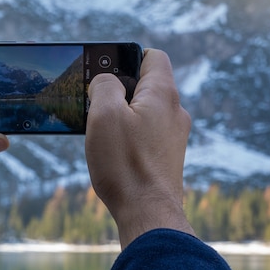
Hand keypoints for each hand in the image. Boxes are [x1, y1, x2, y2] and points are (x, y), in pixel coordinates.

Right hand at [85, 48, 193, 248]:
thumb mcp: (104, 114)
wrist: (148, 213)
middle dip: (119, 88)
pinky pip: (147, 132)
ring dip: (122, 114)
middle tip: (94, 102)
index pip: (152, 57)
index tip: (105, 70)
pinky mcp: (168, 155)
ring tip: (101, 130)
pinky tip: (113, 150)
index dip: (126, 57)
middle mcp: (175, 111)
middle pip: (146, 84)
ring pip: (145, 110)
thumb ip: (105, 85)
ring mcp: (174, 135)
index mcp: (163, 93)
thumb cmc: (125, 164)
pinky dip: (130, 134)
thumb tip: (106, 81)